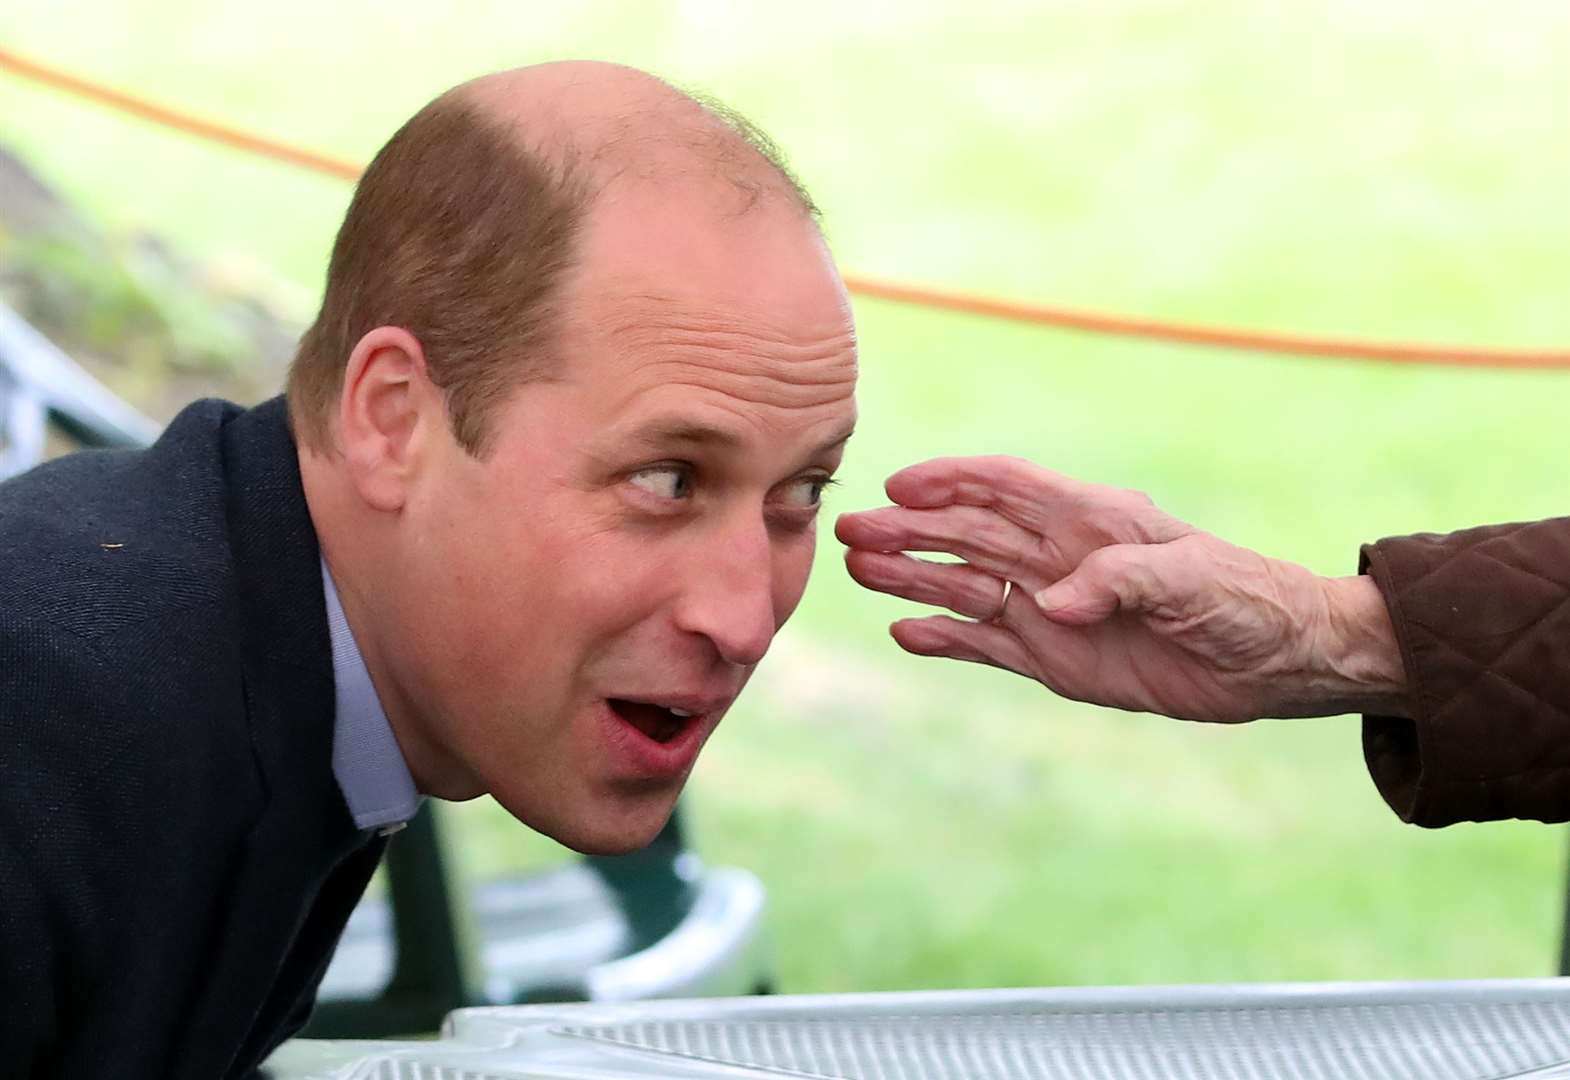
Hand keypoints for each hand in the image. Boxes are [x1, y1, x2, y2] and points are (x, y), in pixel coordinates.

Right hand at [835, 456, 1408, 721]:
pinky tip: (905, 632)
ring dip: (913, 577)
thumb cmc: (1244, 600)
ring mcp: (1051, 608)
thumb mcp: (1192, 580)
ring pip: (965, 584)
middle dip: (908, 531)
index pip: (1004, 486)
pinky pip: (986, 643)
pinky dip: (945, 638)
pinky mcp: (1055, 660)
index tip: (898, 486)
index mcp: (1089, 520)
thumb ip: (1120, 580)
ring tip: (859, 573)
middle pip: (967, 534)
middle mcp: (1059, 557)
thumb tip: (1050, 603)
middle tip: (852, 534)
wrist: (1277, 661)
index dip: (950, 481)